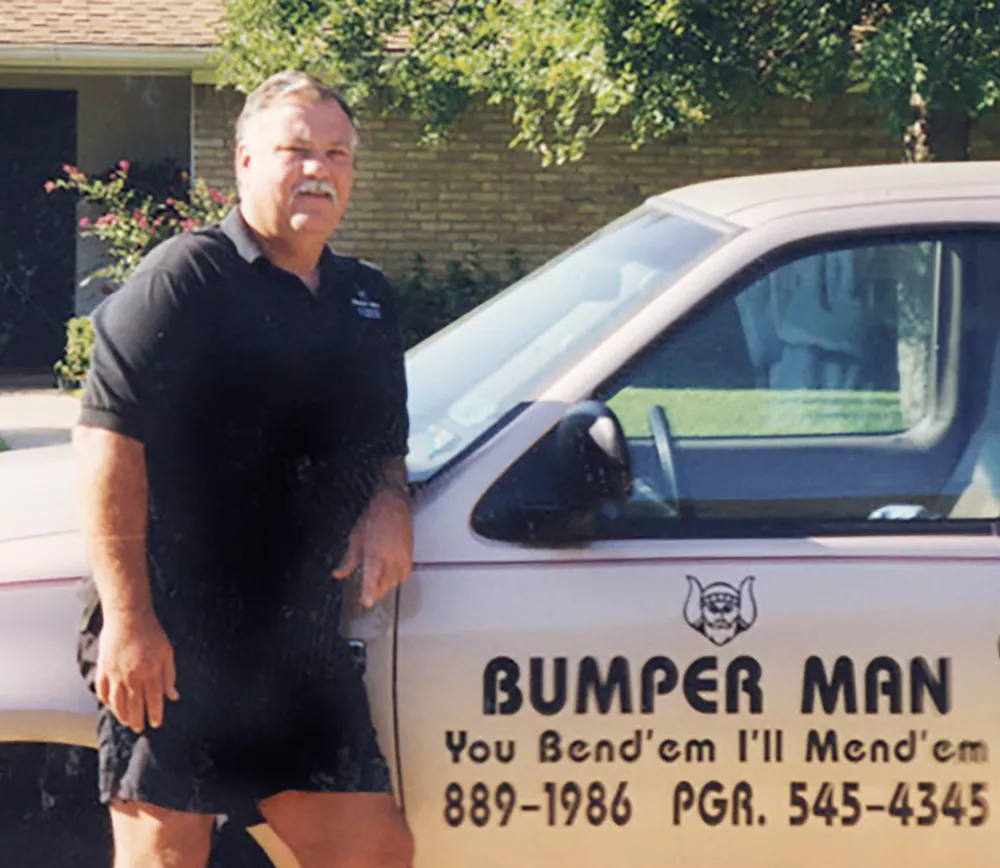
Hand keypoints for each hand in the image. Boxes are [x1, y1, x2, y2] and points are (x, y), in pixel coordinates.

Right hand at [96, 609, 178, 732]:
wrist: (128, 617)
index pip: (153, 701)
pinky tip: (111, 706)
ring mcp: (115, 674)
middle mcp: (132, 676)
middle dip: (138, 720)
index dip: (155, 715)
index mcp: (151, 672)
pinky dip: (106, 701)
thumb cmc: (151, 633)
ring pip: (117, 702)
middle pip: (134, 706)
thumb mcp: (167, 653)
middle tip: (139, 728)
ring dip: (121, 715)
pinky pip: (102, 691)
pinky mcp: (103, 668)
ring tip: (126, 721)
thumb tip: (173, 696)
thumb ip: (169, 676)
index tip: (155, 724)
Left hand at [333, 486, 412, 606]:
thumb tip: (338, 574)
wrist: (393, 505)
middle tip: (368, 597)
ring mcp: (402, 556)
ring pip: (395, 581)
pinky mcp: (410, 554)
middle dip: (376, 593)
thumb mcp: (355, 538)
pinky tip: (391, 579)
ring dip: (386, 588)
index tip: (366, 602)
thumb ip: (348, 560)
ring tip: (378, 589)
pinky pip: (405, 574)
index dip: (369, 591)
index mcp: (374, 552)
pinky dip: (397, 580)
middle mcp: (390, 556)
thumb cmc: (372, 519)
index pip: (372, 577)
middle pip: (385, 583)